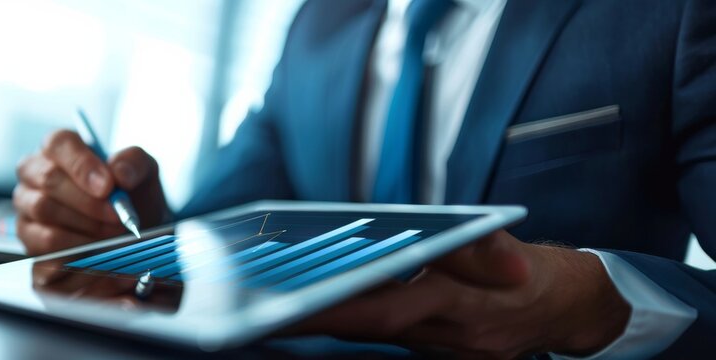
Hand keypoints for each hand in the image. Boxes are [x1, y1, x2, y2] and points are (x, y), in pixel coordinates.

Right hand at [13, 130, 168, 254]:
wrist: (132, 231)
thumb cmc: (131, 195)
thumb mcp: (143, 172)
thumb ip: (134, 162)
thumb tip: (119, 173)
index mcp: (60, 148)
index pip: (59, 143)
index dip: (82, 164)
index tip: (108, 187)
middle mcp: (35, 172)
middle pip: (48, 179)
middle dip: (88, 201)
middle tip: (116, 215)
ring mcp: (27, 205)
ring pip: (44, 210)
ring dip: (84, 225)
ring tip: (112, 233)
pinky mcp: (29, 238)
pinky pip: (44, 243)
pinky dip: (75, 248)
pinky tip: (96, 249)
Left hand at [293, 231, 630, 358]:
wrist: (571, 310)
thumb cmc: (534, 274)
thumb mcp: (508, 253)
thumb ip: (474, 249)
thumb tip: (439, 241)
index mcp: (461, 305)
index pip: (386, 311)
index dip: (339, 308)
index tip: (293, 302)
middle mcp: (448, 337)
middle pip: (371, 328)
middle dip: (318, 319)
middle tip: (266, 308)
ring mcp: (448, 352)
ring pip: (380, 336)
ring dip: (334, 322)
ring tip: (283, 306)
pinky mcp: (449, 357)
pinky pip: (399, 340)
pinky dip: (365, 326)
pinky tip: (333, 312)